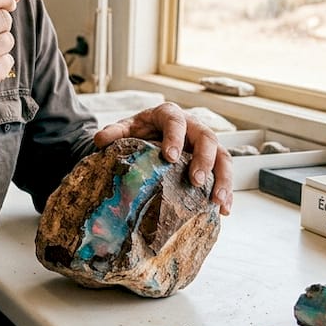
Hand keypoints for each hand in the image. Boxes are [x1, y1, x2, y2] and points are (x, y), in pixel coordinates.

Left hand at [93, 102, 233, 214]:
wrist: (150, 135)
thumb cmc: (139, 131)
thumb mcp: (126, 129)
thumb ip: (114, 133)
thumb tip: (99, 140)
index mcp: (169, 115)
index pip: (175, 122)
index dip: (175, 138)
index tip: (170, 157)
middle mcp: (193, 126)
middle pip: (207, 138)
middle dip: (204, 160)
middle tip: (197, 181)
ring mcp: (206, 144)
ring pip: (223, 156)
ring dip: (223, 178)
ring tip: (217, 201)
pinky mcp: (213, 160)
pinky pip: (225, 173)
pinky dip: (226, 191)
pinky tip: (224, 210)